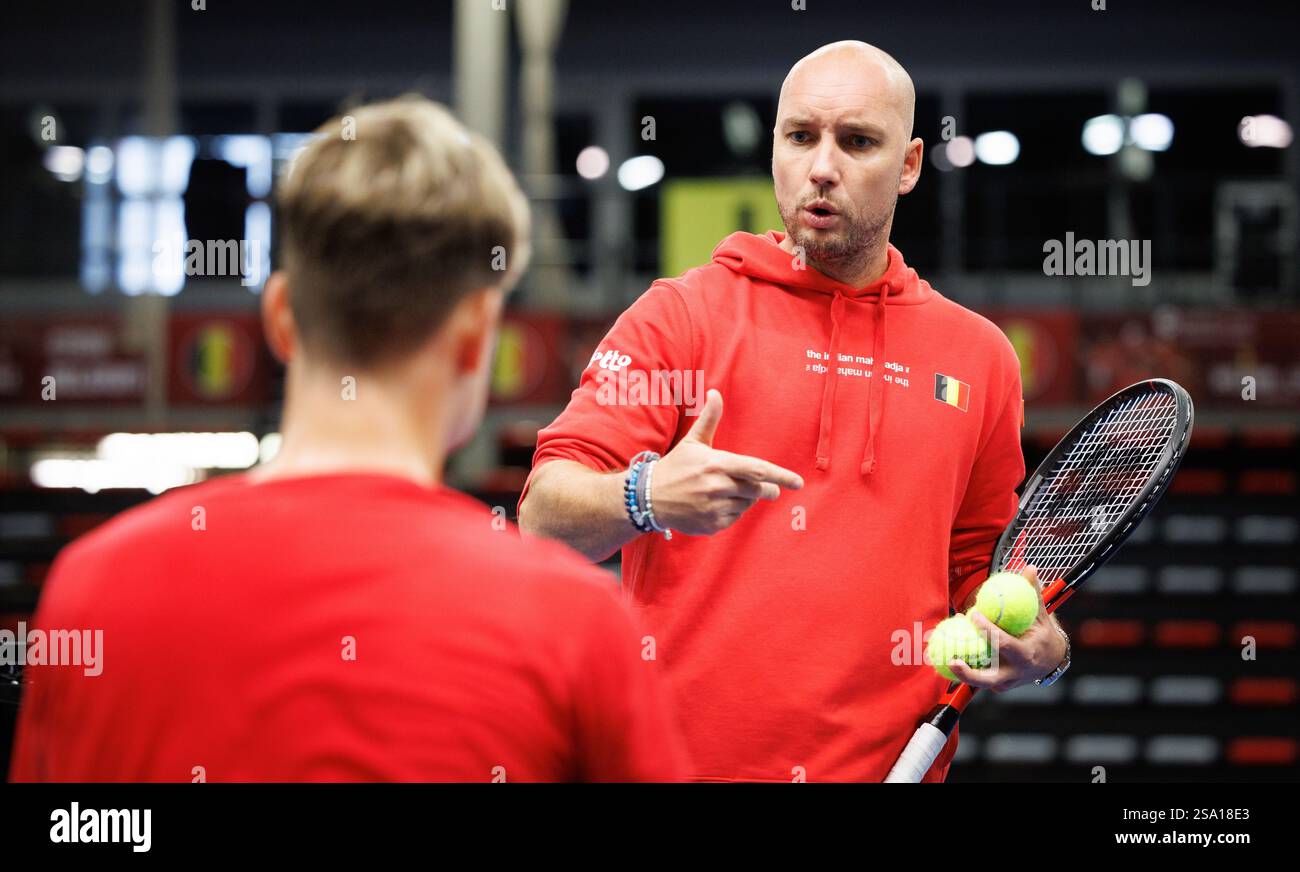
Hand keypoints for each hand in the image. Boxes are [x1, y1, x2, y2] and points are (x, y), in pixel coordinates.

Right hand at [649, 389, 803, 535]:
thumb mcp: (693, 441)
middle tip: (767, 488)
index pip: (758, 470)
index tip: (798, 483)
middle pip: (758, 491)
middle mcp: (717, 487)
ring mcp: (714, 508)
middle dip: (767, 490)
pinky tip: (716, 505)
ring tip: (725, 492)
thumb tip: (715, 393)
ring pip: (746, 505)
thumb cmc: (676, 467)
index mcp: (717, 464)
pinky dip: (731, 512)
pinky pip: (733, 519)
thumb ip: (709, 419)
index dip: (781, 476)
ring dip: (744, 499)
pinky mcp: (711, 525)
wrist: (649, 497)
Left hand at [947, 566, 1068, 691]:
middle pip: (987, 678)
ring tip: (943, 658)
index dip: (988, 631)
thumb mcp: (1041, 616)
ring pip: (979, 682)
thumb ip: (1033, 594)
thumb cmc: (1042, 635)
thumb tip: (1029, 568)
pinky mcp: (998, 686)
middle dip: (968, 673)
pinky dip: (966, 667)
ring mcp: (1005, 682)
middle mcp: (1014, 673)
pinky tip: (949, 652)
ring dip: (960, 671)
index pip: (1004, 643)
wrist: (1052, 662)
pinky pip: (979, 678)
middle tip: (952, 658)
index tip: (973, 614)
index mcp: (1026, 654)